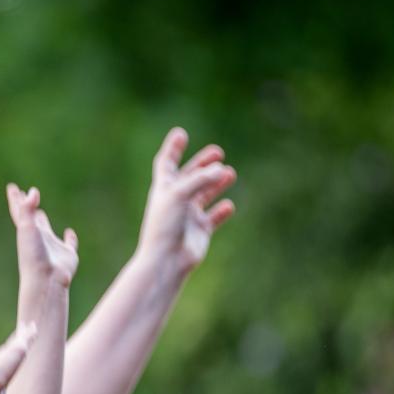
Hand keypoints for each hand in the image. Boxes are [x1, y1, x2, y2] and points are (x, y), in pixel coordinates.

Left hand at [8, 184, 78, 289]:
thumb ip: (27, 209)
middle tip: (25, 196)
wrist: (45, 281)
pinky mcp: (67, 255)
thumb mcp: (27, 228)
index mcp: (27, 232)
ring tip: (41, 213)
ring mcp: (52, 247)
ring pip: (47, 232)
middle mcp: (38, 238)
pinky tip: (70, 232)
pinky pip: (69, 244)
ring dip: (44, 222)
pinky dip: (70, 238)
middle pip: (31, 219)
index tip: (12, 188)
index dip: (16, 199)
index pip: (20, 211)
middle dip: (27, 207)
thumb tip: (32, 191)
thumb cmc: (33, 256)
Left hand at [137, 127, 237, 272]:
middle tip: (217, 152)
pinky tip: (228, 206)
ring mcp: (188, 216)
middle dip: (202, 164)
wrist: (166, 259)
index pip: (167, 163)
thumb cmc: (166, 226)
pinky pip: (213, 218)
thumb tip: (222, 170)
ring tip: (229, 173)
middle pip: (190, 177)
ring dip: (216, 183)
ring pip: (204, 194)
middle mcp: (175, 201)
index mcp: (164, 189)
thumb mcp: (181, 194)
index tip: (180, 134)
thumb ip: (201, 179)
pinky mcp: (200, 231)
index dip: (173, 148)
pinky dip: (221, 211)